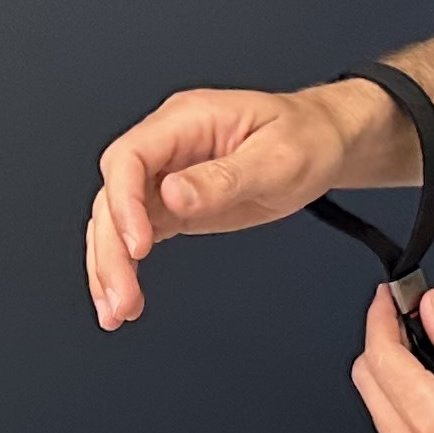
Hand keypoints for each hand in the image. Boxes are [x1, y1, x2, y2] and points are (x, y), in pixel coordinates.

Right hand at [88, 81, 368, 328]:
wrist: (324, 141)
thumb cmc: (307, 137)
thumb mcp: (277, 158)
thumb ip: (224, 178)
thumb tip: (173, 196)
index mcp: (187, 120)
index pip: (131, 157)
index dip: (125, 203)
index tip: (138, 245)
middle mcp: (167, 146)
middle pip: (113, 196)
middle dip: (111, 250)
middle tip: (122, 297)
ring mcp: (166, 175)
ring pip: (115, 221)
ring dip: (108, 266)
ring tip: (116, 312)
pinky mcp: (172, 205)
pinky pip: (134, 234)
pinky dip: (124, 267)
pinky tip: (122, 297)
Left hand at [345, 285, 433, 432]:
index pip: (382, 356)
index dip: (381, 318)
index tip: (389, 298)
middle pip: (367, 379)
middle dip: (382, 341)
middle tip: (410, 318)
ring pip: (376, 404)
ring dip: (391, 371)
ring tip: (430, 351)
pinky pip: (393, 429)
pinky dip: (402, 400)